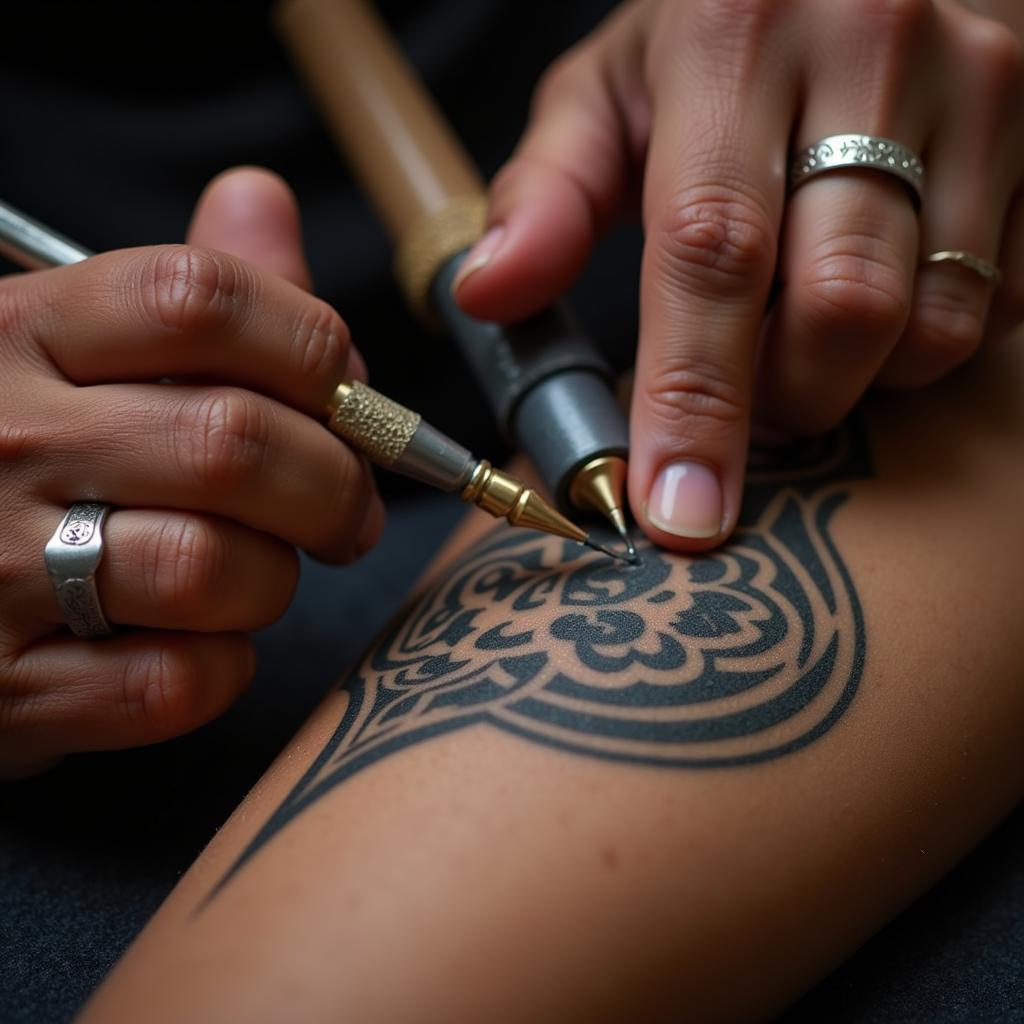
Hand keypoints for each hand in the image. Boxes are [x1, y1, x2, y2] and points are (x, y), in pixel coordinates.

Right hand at [0, 168, 383, 777]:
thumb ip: (178, 295)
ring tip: (259, 577)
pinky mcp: (8, 686)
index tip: (346, 396)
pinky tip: (201, 646)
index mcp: (21, 335)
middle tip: (346, 513)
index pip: (202, 297)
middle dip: (334, 485)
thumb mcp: (65, 353)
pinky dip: (222, 670)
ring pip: (213, 569)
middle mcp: (1, 439)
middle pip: (235, 441)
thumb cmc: (11, 461)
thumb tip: (262, 198)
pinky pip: (174, 682)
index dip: (314, 346)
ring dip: (274, 582)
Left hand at [453, 0, 1023, 549]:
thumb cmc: (715, 33)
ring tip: (802, 341)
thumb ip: (549, 192)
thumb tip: (488, 296)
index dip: (693, 400)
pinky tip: (881, 297)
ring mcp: (983, 87)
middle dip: (782, 403)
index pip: (713, 253)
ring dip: (857, 379)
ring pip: (934, 324)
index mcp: (733, 38)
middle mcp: (874, 49)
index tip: (676, 512)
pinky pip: (1002, 302)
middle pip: (840, 311)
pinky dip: (928, 339)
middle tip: (741, 401)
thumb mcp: (609, 90)